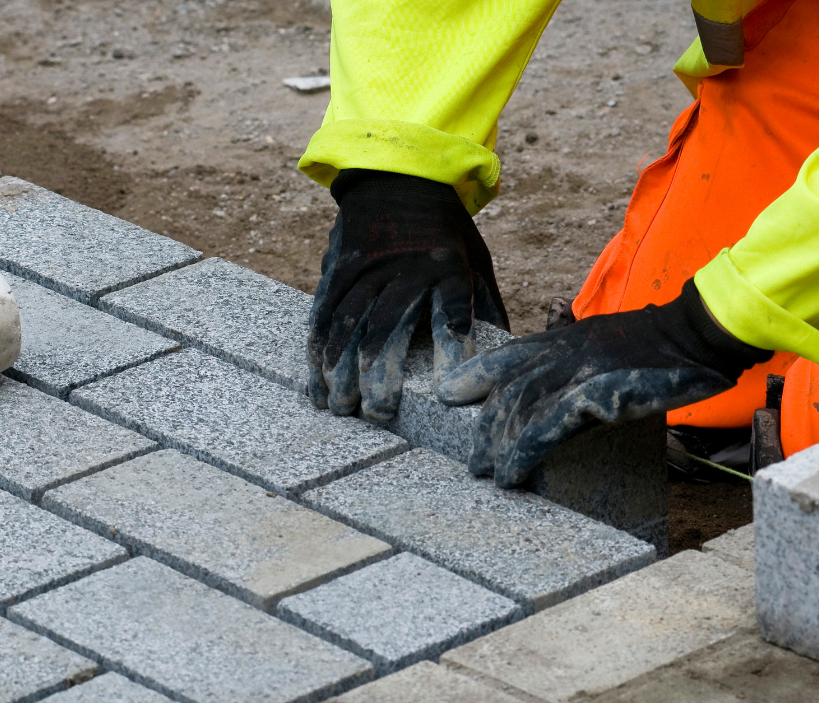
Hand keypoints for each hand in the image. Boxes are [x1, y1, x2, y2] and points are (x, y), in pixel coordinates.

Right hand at [308, 170, 507, 420]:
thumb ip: (485, 305)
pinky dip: (317, 348)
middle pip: (388, 326)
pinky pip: (323, 311)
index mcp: (446, 266)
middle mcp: (404, 268)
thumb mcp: (476, 257)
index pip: (452, 310)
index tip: (450, 388)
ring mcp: (366, 267)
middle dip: (380, 374)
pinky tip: (315, 378)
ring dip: (341, 370)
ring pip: (349, 323)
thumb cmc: (446, 228)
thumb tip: (503, 352)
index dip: (452, 348)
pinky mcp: (338, 267)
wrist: (399, 174)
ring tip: (339, 407)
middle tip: (378, 413)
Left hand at [438, 279, 771, 486]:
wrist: (697, 335)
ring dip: (498, 446)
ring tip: (490, 475)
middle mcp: (563, 351)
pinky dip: (523, 452)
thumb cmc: (664, 345)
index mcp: (566, 339)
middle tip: (475, 462)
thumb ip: (582, 361)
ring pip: (519, 410)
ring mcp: (577, 370)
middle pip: (508, 391)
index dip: (474, 375)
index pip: (508, 356)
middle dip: (486, 428)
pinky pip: (546, 427)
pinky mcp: (594, 393)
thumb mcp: (611, 344)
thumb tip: (569, 395)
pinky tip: (513, 474)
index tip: (450, 395)